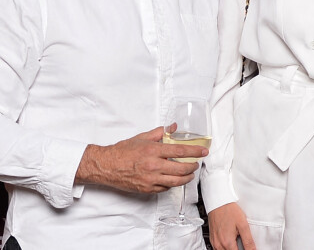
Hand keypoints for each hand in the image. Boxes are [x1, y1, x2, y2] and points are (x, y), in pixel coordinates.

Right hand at [75, 126, 208, 193]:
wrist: (107, 166)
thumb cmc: (124, 151)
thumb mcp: (143, 137)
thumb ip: (160, 132)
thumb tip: (173, 127)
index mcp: (153, 151)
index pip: (179, 151)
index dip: (194, 152)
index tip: (203, 151)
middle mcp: (153, 166)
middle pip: (180, 169)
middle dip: (192, 166)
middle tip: (197, 163)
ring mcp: (150, 180)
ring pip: (175, 182)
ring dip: (186, 178)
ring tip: (190, 173)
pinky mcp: (146, 189)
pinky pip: (165, 188)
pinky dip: (172, 184)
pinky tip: (175, 179)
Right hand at [209, 202, 255, 249]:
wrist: (218, 201)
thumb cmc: (229, 210)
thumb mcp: (243, 224)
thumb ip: (248, 241)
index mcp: (227, 243)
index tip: (247, 247)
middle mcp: (219, 245)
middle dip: (237, 249)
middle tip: (241, 240)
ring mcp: (214, 242)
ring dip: (231, 249)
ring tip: (236, 240)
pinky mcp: (212, 239)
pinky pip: (218, 248)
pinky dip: (225, 247)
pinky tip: (229, 239)